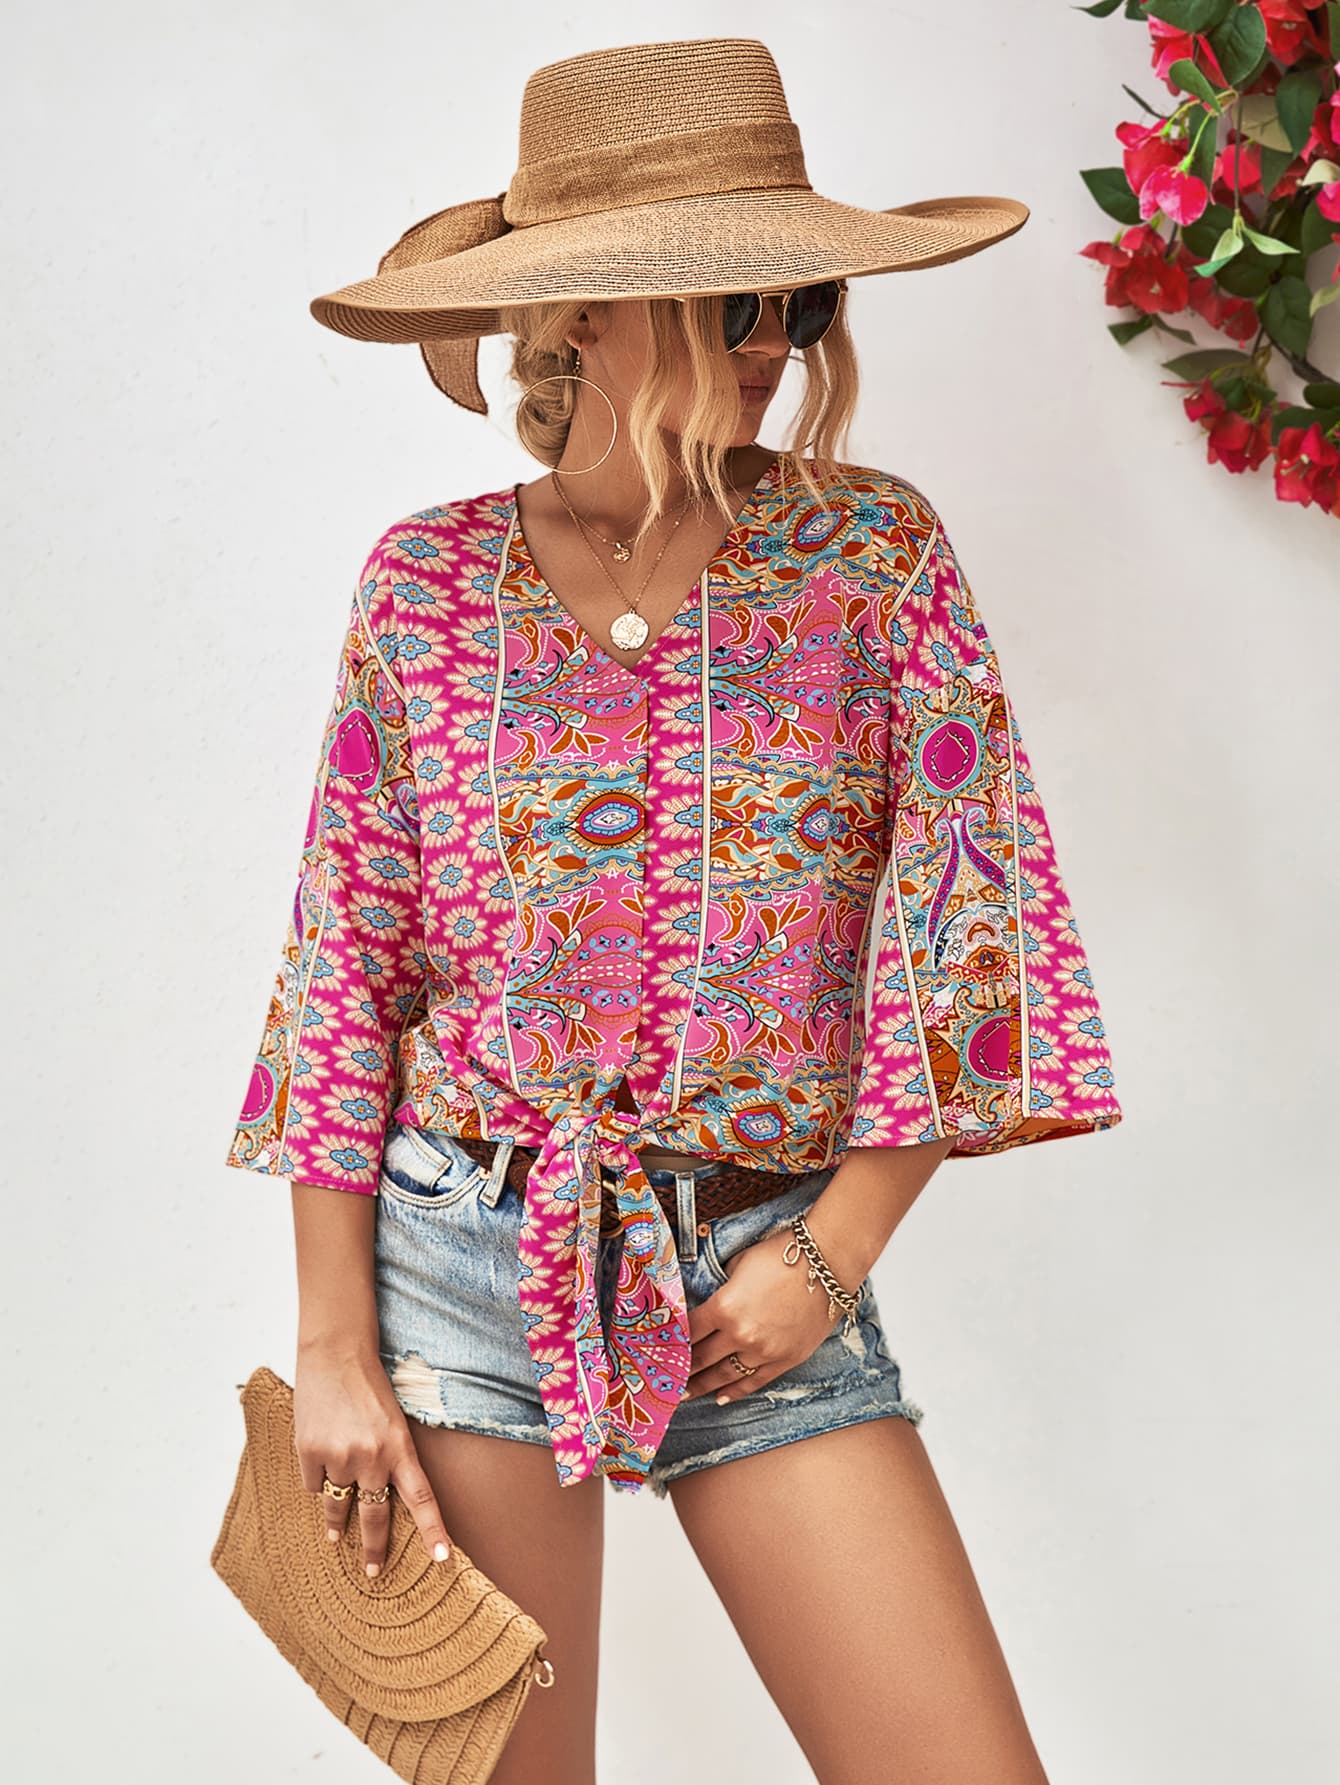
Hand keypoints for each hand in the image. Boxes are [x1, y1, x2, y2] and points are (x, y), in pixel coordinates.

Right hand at [293, 1344, 453, 1574]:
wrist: (335, 1353)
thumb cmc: (368, 1385)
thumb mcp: (392, 1421)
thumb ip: (388, 1457)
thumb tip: (377, 1498)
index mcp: (399, 1447)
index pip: (421, 1497)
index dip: (433, 1530)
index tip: (441, 1558)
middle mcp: (372, 1457)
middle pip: (374, 1516)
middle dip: (373, 1549)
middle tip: (373, 1572)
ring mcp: (339, 1457)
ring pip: (337, 1504)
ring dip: (336, 1522)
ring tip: (335, 1536)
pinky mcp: (309, 1453)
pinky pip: (314, 1484)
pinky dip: (317, 1480)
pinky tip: (319, 1464)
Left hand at [683, 1225, 852, 1405]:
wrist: (827, 1263)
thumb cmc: (782, 1255)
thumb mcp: (739, 1264)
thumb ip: (722, 1288)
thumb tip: (712, 1302)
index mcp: (724, 1307)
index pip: (690, 1331)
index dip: (673, 1343)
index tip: (661, 1352)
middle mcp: (741, 1334)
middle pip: (703, 1358)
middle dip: (683, 1370)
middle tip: (667, 1380)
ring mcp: (764, 1351)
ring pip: (726, 1375)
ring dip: (703, 1386)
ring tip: (686, 1394)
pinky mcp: (786, 1359)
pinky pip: (755, 1381)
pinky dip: (736, 1391)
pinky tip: (721, 1397)